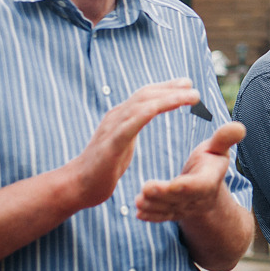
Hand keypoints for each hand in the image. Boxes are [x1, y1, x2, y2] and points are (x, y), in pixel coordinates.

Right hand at [69, 79, 204, 208]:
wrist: (77, 186)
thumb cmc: (102, 168)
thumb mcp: (122, 143)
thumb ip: (132, 129)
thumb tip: (144, 119)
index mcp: (120, 117)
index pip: (145, 96)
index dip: (166, 88)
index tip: (186, 84)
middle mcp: (116, 116)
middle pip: (146, 94)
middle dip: (171, 88)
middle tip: (192, 85)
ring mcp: (113, 128)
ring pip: (143, 105)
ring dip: (169, 97)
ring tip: (191, 96)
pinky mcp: (112, 144)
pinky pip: (131, 123)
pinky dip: (148, 111)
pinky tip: (163, 107)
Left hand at [135, 121, 245, 222]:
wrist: (207, 188)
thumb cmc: (210, 162)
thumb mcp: (218, 149)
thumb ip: (224, 139)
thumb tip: (239, 126)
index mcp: (208, 181)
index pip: (198, 186)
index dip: (186, 186)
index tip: (174, 184)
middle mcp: (197, 198)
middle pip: (180, 199)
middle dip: (163, 196)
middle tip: (146, 189)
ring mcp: (184, 208)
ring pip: (168, 210)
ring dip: (153, 207)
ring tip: (138, 201)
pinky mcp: (173, 213)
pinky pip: (162, 217)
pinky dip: (151, 216)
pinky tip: (138, 214)